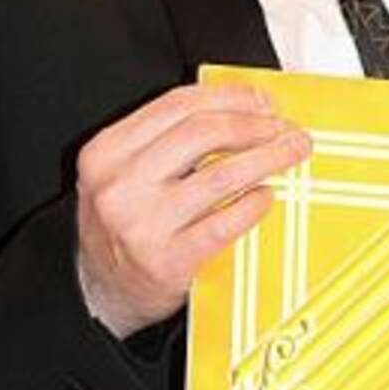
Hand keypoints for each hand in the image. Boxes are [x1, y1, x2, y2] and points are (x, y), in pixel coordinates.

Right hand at [75, 83, 310, 337]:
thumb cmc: (121, 227)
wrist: (98, 293)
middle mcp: (120, 184)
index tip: (261, 100)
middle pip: (202, 132)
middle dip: (254, 124)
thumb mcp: (122, 172)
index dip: (229, 96)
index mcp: (106, 152)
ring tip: (290, 153)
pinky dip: (253, 204)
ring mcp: (143, 224)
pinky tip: (266, 196)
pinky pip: (225, 223)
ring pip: (221, 175)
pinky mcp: (169, 260)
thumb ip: (165, 140)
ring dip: (267, 158)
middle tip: (284, 128)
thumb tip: (241, 110)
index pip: (177, 104)